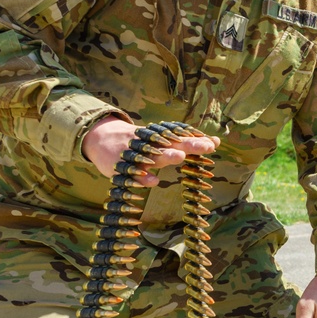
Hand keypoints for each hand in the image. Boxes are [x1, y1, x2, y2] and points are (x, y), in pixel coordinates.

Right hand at [81, 116, 220, 185]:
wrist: (100, 137)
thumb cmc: (140, 141)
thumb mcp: (162, 140)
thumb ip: (186, 142)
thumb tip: (216, 141)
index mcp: (161, 138)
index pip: (182, 136)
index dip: (197, 139)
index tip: (214, 143)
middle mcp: (150, 143)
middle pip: (172, 142)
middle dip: (189, 144)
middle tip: (206, 146)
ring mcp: (135, 152)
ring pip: (152, 154)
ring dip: (165, 155)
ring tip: (180, 156)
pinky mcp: (121, 165)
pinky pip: (132, 172)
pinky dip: (142, 177)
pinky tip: (153, 181)